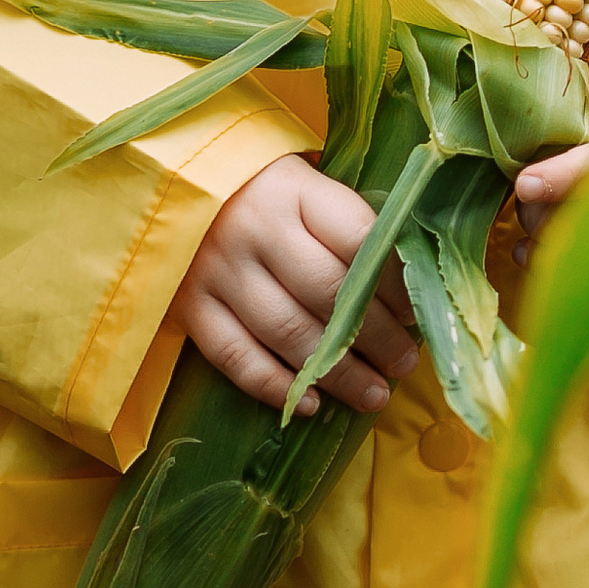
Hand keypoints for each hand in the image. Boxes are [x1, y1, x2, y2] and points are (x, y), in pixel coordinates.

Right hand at [168, 157, 420, 414]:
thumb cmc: (262, 192)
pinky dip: (274, 385)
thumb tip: (403, 295)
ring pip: (288, 332)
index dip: (394, 284)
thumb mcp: (307, 188)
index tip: (415, 313)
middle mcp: (256, 229)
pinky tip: (309, 403)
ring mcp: (219, 270)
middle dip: (375, 337)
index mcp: (295, 190)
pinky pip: (236, 356)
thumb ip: (347, 228)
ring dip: (337, 372)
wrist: (174, 185)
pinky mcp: (189, 306)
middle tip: (404, 365)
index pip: (359, 240)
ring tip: (374, 394)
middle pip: (329, 293)